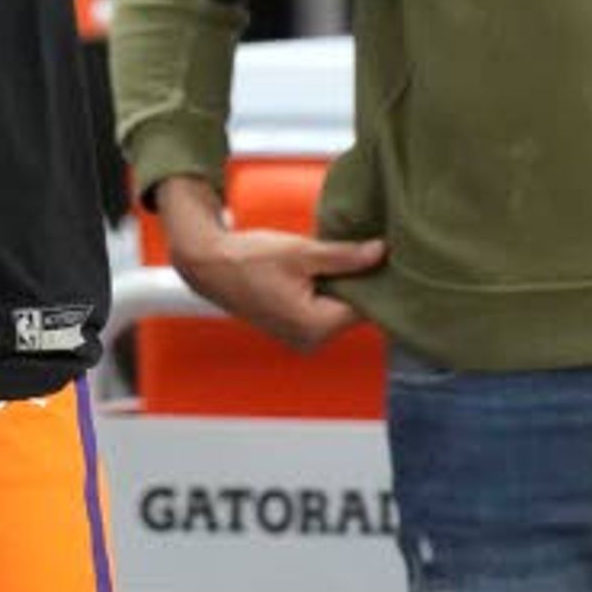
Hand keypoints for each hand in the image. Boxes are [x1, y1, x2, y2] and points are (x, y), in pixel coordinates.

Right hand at [161, 183, 385, 349]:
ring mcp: (299, 338)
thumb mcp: (302, 252)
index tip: (377, 254)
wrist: (209, 264)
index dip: (371, 279)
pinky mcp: (292, 330)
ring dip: (338, 285)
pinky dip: (323, 291)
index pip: (364, 306)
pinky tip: (314, 270)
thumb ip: (345, 256)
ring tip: (325, 259)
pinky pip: (321, 311)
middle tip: (352, 250)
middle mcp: (309, 341)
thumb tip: (381, 252)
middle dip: (354, 281)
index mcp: (314, 327)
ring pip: (336, 309)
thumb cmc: (248, 258)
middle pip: (351, 310)